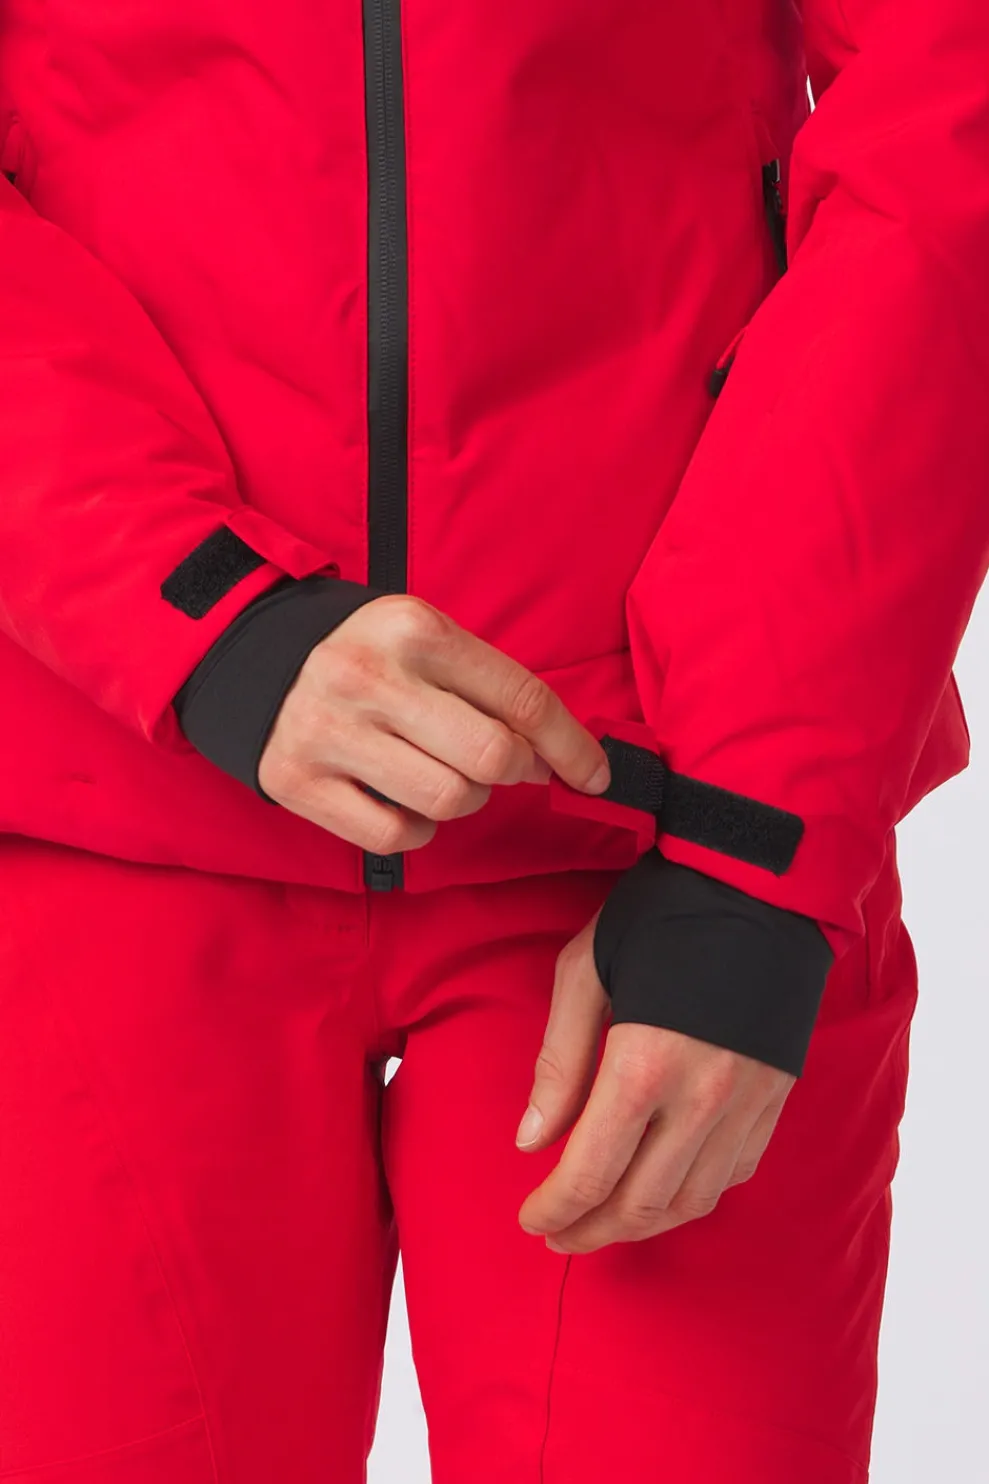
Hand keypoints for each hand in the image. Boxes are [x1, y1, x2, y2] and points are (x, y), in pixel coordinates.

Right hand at [257, 593, 610, 851]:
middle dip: (515, 771)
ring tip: (444, 773)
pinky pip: (397, 835)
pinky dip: (418, 828)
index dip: (572, 746)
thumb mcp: (429, 640)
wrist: (259, 663)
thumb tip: (561, 757)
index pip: (521, 697)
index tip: (595, 775)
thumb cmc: (372, 657)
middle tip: (506, 766)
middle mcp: (368, 678)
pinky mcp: (298, 782)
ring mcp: (328, 732)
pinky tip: (404, 799)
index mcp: (414, 630)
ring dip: (466, 798)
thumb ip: (493, 688)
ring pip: (450, 800)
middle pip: (492, 757)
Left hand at [516, 913, 794, 1252]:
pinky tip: (664, 1188)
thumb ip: (559, 1061)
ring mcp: (749, 1103)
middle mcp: (703, 1098)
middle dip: (591, 1230)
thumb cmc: (660, 912)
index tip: (532, 1220)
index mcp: (645, 1064)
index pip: (592, 1173)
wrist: (761, 881)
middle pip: (642, 1204)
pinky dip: (694, 1195)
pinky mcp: (777, 1097)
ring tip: (603, 1221)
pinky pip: (734, 1173)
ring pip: (692, 1201)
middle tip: (558, 1233)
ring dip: (642, 1225)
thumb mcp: (586, 969)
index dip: (556, 1209)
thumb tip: (532, 1140)